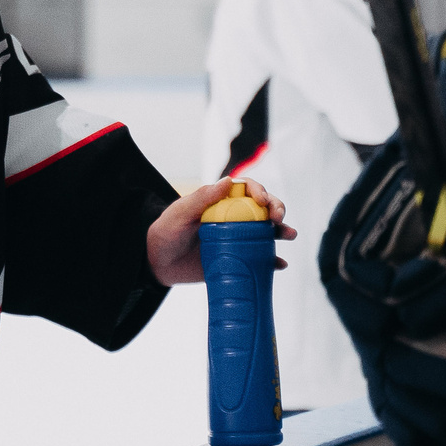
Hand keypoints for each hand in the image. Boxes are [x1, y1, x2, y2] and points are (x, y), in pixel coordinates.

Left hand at [146, 177, 294, 285]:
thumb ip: (201, 198)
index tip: (263, 201)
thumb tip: (228, 181)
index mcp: (220, 202)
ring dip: (282, 232)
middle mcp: (233, 218)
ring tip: (289, 235)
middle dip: (277, 208)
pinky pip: (260, 260)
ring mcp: (237, 239)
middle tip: (279, 218)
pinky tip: (280, 264)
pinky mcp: (237, 260)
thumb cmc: (165, 232)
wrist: (155, 263)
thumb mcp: (179, 213)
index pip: (246, 189)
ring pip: (266, 232)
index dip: (260, 191)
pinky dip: (273, 261)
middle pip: (263, 209)